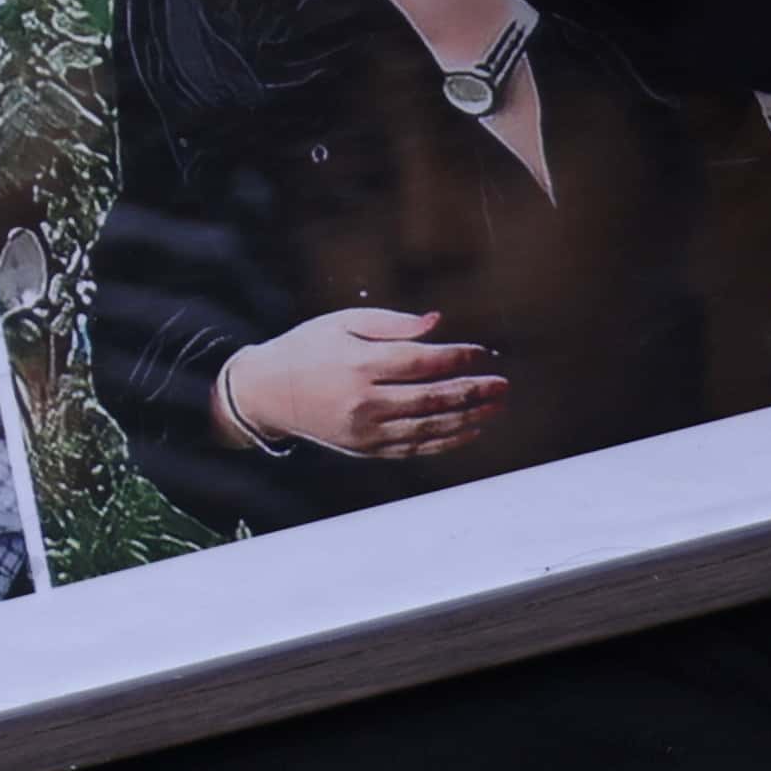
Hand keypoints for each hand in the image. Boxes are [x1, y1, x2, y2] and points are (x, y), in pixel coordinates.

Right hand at [216, 308, 506, 463]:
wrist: (268, 392)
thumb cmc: (308, 347)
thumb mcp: (343, 321)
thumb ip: (392, 324)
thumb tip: (437, 322)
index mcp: (359, 364)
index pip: (421, 362)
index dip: (458, 358)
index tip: (483, 353)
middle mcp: (365, 402)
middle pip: (432, 398)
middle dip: (473, 391)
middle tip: (503, 386)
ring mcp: (366, 431)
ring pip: (429, 428)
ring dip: (469, 418)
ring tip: (496, 408)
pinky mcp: (366, 449)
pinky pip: (416, 448)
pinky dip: (447, 441)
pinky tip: (470, 430)